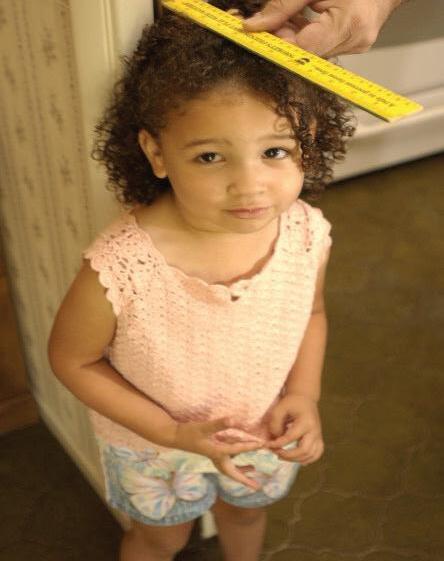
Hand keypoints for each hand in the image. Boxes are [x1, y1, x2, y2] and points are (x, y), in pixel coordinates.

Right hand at [173, 417, 264, 490]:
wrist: (174, 436)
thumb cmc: (189, 432)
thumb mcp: (204, 427)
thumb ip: (219, 424)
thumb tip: (233, 420)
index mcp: (217, 452)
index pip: (237, 450)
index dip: (250, 446)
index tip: (262, 444)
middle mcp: (216, 457)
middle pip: (233, 473)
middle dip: (244, 480)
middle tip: (256, 487)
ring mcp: (213, 456)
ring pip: (230, 468)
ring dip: (240, 471)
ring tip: (253, 470)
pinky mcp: (211, 452)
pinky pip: (226, 460)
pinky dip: (234, 461)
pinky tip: (238, 457)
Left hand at [243, 0, 402, 57]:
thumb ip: (283, 6)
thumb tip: (254, 25)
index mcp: (350, 23)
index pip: (305, 48)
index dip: (278, 46)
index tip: (258, 40)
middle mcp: (356, 40)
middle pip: (307, 53)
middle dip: (283, 39)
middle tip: (266, 25)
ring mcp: (356, 45)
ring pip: (312, 51)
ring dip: (293, 37)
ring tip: (284, 18)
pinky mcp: (353, 44)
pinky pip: (322, 46)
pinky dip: (306, 35)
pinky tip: (297, 21)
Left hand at [266, 394, 323, 464]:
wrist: (305, 398)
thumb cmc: (291, 403)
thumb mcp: (280, 408)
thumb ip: (275, 423)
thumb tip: (275, 439)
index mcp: (305, 422)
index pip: (291, 437)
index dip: (278, 444)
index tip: (268, 444)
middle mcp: (314, 430)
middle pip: (304, 450)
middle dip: (288, 455)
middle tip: (276, 452)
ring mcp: (318, 436)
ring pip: (311, 455)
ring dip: (296, 459)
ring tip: (283, 456)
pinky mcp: (318, 439)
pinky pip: (316, 454)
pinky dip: (306, 459)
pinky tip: (296, 459)